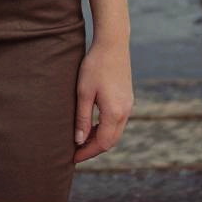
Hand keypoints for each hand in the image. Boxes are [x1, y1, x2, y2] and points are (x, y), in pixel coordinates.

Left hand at [73, 38, 133, 163]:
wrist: (113, 44)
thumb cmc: (95, 65)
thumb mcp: (84, 92)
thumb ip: (82, 118)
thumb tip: (79, 141)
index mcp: (114, 113)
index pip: (102, 143)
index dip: (88, 152)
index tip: (73, 157)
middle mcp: (125, 112)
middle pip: (111, 141)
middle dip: (94, 148)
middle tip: (76, 152)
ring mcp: (128, 105)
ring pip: (115, 131)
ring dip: (100, 138)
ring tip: (82, 140)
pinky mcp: (127, 98)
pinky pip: (118, 121)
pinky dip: (106, 128)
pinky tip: (93, 124)